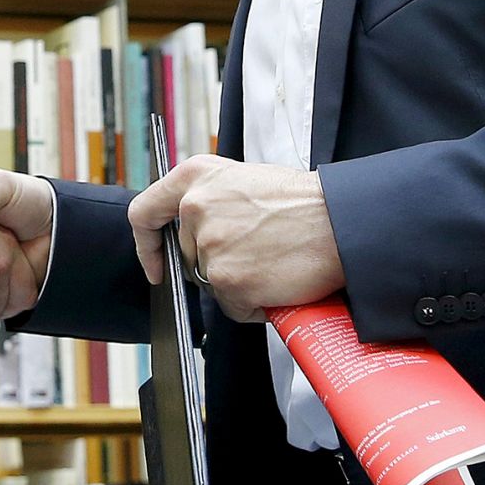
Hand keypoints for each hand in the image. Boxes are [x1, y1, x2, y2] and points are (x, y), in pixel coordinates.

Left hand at [128, 155, 343, 322]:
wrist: (340, 221)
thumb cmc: (303, 201)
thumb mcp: (244, 179)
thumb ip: (211, 200)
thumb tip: (198, 232)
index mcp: (195, 177)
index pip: (144, 213)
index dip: (147, 244)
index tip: (156, 264)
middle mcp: (194, 209)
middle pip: (189, 256)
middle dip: (218, 263)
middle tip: (258, 254)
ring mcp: (209, 246)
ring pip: (212, 283)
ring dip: (239, 284)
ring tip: (274, 263)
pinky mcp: (227, 280)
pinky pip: (233, 307)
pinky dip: (255, 305)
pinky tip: (278, 283)